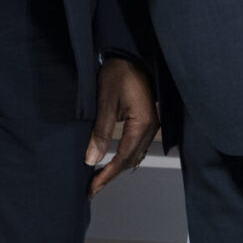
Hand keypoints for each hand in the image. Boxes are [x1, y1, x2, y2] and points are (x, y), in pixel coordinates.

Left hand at [86, 56, 157, 196]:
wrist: (129, 54)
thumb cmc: (117, 74)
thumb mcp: (105, 102)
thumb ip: (100, 132)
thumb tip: (92, 159)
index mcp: (143, 125)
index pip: (124, 158)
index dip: (107, 175)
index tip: (92, 188)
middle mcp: (151, 128)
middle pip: (131, 160)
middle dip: (111, 175)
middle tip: (92, 188)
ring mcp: (151, 124)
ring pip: (135, 154)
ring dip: (118, 167)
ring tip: (100, 178)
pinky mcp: (146, 119)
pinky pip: (137, 145)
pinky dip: (125, 156)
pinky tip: (115, 160)